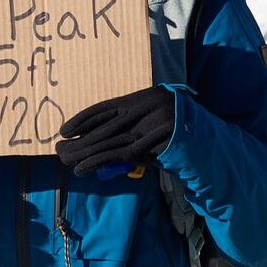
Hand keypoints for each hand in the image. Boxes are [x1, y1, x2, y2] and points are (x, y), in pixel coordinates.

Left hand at [56, 86, 176, 175]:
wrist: (207, 147)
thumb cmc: (172, 137)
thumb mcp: (149, 127)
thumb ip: (127, 129)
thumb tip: (92, 142)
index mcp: (142, 98)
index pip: (104, 108)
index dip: (82, 120)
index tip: (64, 130)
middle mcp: (146, 107)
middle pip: (103, 127)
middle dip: (80, 140)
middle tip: (59, 150)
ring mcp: (151, 125)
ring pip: (108, 142)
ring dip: (84, 153)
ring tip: (66, 161)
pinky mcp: (154, 145)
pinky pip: (118, 155)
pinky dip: (97, 162)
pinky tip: (82, 168)